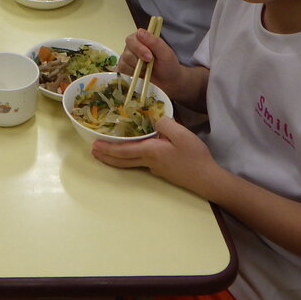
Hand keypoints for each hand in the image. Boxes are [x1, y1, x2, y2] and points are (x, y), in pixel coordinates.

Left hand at [92, 117, 219, 194]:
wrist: (207, 179)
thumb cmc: (195, 156)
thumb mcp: (181, 134)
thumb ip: (165, 124)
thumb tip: (154, 121)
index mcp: (150, 151)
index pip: (123, 150)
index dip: (108, 149)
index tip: (94, 146)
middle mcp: (149, 162)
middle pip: (123, 160)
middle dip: (106, 156)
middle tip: (93, 152)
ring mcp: (155, 168)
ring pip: (130, 163)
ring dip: (115, 159)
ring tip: (105, 154)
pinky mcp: (162, 171)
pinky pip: (140, 163)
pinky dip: (129, 158)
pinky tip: (131, 153)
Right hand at [117, 27, 184, 98]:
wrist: (168, 80)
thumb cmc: (168, 65)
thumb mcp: (166, 53)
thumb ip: (154, 42)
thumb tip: (139, 31)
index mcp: (141, 38)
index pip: (132, 39)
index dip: (139, 48)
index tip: (149, 57)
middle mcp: (132, 46)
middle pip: (126, 51)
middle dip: (138, 60)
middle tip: (149, 64)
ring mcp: (127, 57)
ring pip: (124, 61)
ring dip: (136, 68)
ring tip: (146, 69)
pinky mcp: (124, 68)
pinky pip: (121, 69)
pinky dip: (130, 73)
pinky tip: (139, 74)